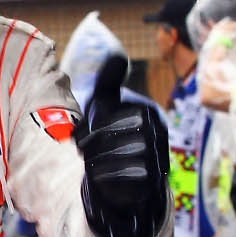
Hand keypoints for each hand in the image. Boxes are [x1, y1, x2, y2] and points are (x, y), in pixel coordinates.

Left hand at [75, 53, 169, 236]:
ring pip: (122, 156)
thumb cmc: (113, 135)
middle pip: (118, 136)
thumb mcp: (108, 104)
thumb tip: (118, 55)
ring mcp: (157, 158)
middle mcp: (157, 134)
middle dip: (93, 144)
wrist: (124, 178)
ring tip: (88, 163)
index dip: (93, 125)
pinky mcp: (152, 181)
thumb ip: (109, 81)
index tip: (78, 135)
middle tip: (80, 151)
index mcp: (147, 113)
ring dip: (98, 161)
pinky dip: (106, 178)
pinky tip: (97, 177)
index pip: (118, 115)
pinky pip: (127, 177)